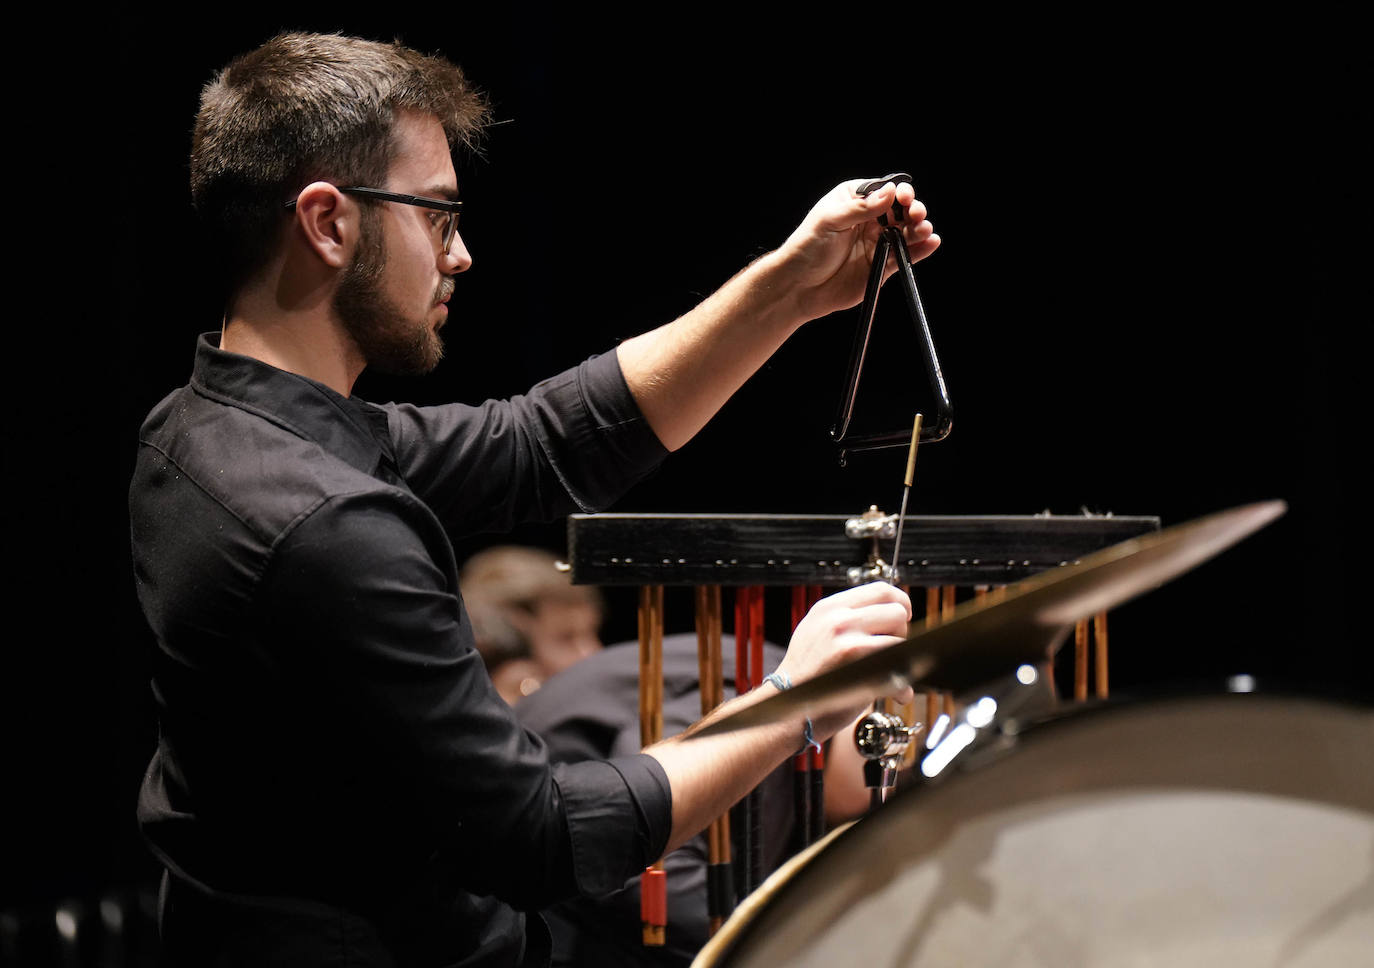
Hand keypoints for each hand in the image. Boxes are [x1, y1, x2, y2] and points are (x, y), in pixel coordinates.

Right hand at [774, 582, 913, 736]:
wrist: (786, 705)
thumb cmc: (805, 675)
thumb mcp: (815, 630)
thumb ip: (845, 617)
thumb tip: (882, 611)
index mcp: (829, 608)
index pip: (880, 589)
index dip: (899, 602)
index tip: (903, 616)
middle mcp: (838, 620)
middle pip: (896, 610)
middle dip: (901, 631)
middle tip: (893, 649)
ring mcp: (849, 642)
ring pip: (901, 637)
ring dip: (902, 656)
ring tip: (891, 671)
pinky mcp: (860, 667)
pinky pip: (898, 665)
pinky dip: (903, 684)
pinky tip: (895, 692)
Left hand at [777, 179, 939, 321]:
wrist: (799, 286)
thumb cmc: (806, 248)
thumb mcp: (830, 221)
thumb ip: (861, 207)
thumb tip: (889, 191)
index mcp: (855, 201)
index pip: (884, 190)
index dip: (898, 192)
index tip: (904, 198)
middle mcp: (869, 220)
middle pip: (900, 210)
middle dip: (913, 209)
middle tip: (916, 214)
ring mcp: (877, 242)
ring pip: (906, 232)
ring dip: (919, 229)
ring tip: (924, 230)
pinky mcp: (882, 266)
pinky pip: (905, 256)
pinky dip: (920, 250)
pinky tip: (931, 243)